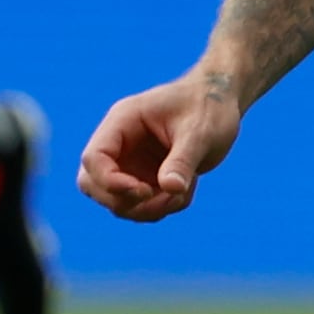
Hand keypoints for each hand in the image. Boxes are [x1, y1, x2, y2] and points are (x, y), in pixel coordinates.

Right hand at [79, 71, 243, 221]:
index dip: (110, 182)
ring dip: (147, 209)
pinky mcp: (144, 177)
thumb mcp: (200, 131)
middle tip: (163, 197)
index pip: (94, 157)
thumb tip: (171, 188)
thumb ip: (183, 160)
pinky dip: (162, 207)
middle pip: (92, 183)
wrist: (222, 104)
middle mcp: (119, 143)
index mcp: (123, 121)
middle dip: (123, 200)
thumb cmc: (209, 108)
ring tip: (185, 191)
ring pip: (115, 200)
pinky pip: (140, 206)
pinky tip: (188, 187)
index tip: (145, 191)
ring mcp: (129, 162)